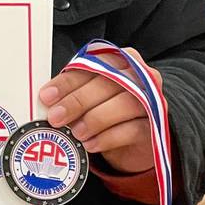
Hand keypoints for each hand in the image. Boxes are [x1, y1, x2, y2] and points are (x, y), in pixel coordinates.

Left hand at [40, 47, 161, 173]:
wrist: (135, 135)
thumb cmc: (104, 107)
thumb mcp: (86, 95)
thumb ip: (71, 92)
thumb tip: (46, 102)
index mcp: (117, 60)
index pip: (90, 66)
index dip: (67, 82)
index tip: (46, 97)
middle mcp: (139, 74)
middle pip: (108, 83)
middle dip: (77, 101)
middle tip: (55, 117)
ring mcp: (152, 99)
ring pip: (125, 104)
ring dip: (94, 119)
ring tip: (75, 133)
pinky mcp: (158, 125)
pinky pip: (133, 129)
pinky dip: (108, 138)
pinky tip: (90, 144)